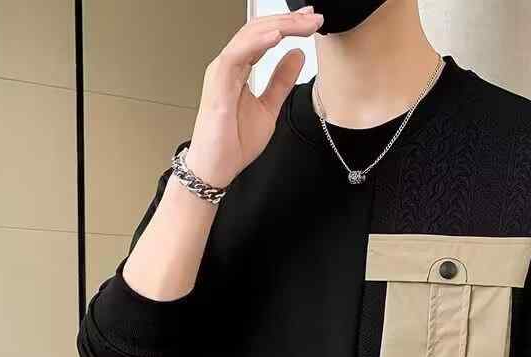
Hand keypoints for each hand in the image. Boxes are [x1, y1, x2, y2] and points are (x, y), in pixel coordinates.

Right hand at [185, 5, 324, 188]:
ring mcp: (222, 72)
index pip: (265, 37)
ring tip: (301, 23)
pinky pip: (237, 55)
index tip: (311, 21)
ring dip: (278, 27)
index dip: (288, 25)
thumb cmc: (233, 142)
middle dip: (288, 21)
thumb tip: (298, 56)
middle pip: (259, 31)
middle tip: (313, 17)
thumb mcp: (269, 108)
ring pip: (249, 36)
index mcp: (240, 69)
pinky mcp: (218, 83)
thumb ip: (281, 81)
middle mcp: (230, 65)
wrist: (217, 166)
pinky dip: (257, 43)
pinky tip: (277, 37)